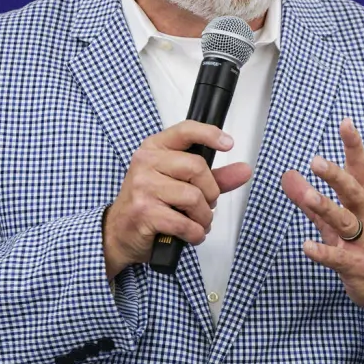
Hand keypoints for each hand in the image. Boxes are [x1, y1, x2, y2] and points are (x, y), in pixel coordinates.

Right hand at [103, 121, 252, 278]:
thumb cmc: (150, 203)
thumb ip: (215, 177)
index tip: (228, 144)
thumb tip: (244, 170)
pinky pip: (185, 223)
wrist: (118, 233)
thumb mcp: (180, 183)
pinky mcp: (144, 212)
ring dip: (204, 217)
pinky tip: (190, 233)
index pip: (185, 130)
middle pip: (197, 167)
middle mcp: (146, 163)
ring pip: (193, 197)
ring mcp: (143, 187)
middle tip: (206, 203)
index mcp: (154, 148)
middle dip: (211, 191)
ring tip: (197, 221)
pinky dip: (195, 233)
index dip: (210, 134)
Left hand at [282, 118, 363, 330]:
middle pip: (353, 191)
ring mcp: (363, 242)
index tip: (345, 123)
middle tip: (317, 161)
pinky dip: (323, 252)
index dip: (353, 146)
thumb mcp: (340, 219)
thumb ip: (311, 199)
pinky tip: (307, 247)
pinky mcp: (357, 265)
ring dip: (326, 207)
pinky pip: (339, 257)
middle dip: (336, 176)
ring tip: (308, 195)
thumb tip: (288, 176)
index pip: (360, 169)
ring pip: (345, 221)